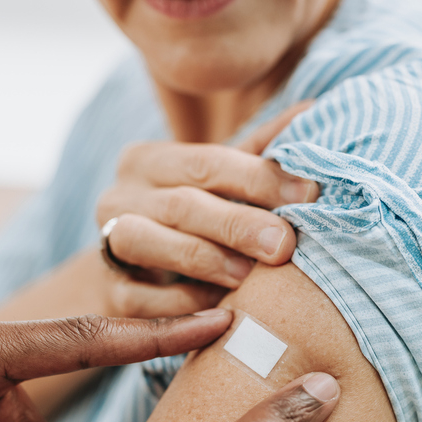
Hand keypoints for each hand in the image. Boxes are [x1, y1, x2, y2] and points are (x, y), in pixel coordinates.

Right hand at [95, 102, 319, 317]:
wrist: (139, 276)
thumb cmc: (195, 221)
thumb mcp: (224, 184)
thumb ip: (261, 152)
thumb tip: (315, 110)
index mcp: (149, 160)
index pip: (207, 161)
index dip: (259, 177)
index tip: (309, 193)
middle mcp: (118, 196)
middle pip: (180, 204)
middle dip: (237, 224)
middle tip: (284, 244)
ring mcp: (106, 243)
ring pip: (143, 241)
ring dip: (202, 259)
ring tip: (248, 276)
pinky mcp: (110, 293)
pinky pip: (139, 299)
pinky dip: (181, 304)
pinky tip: (220, 311)